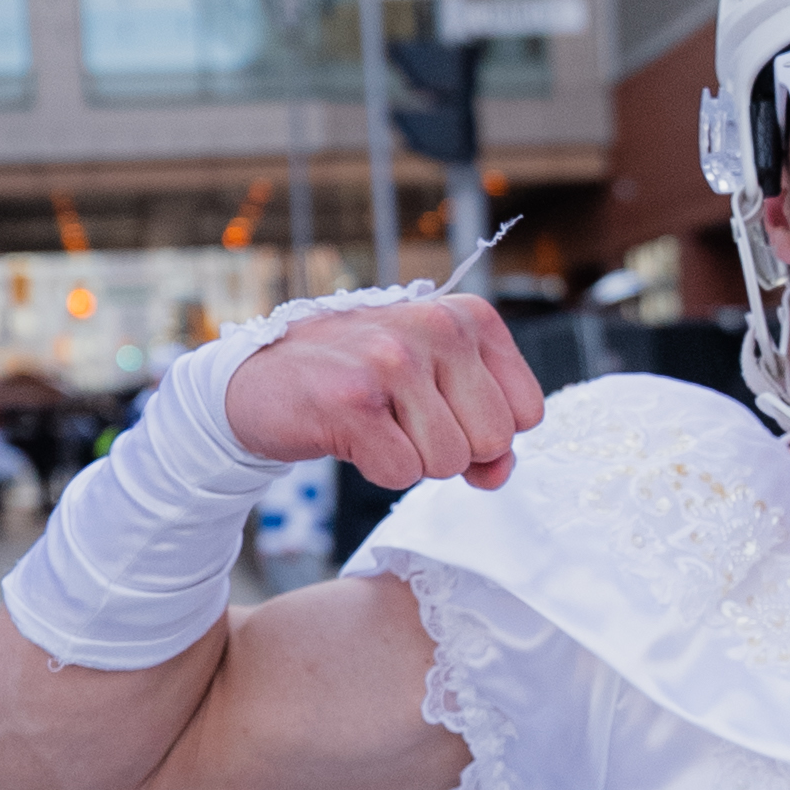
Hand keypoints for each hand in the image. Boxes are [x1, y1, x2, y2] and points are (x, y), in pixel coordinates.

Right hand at [223, 296, 543, 493]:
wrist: (260, 379)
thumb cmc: (360, 383)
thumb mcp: (437, 389)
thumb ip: (485, 431)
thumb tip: (499, 473)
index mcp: (469, 317)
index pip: (529, 412)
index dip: (487, 433)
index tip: (443, 412)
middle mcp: (437, 327)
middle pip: (494, 441)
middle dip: (453, 450)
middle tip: (404, 421)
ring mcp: (393, 360)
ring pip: (448, 462)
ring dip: (411, 460)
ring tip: (376, 423)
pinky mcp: (352, 400)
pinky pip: (401, 473)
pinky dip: (377, 470)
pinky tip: (351, 434)